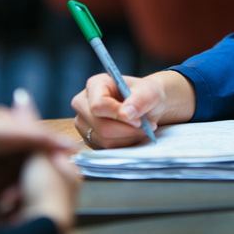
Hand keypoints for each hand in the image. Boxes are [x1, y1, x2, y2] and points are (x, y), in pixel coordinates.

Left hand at [0, 91, 76, 222]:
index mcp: (25, 140)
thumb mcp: (16, 132)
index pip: (45, 163)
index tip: (50, 199)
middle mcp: (13, 155)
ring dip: (11, 209)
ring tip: (11, 221)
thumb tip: (72, 148)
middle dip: (27, 200)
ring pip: (10, 195)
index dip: (47, 182)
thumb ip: (44, 139)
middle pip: (28, 183)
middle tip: (26, 213)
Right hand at [70, 70, 193, 148]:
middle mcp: (83, 103)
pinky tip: (132, 135)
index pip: (98, 105)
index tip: (138, 120)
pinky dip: (123, 144)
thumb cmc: (145, 94)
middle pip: (100, 125)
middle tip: (145, 126)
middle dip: (127, 130)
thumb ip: (139, 101)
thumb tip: (125, 114)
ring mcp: (84, 123)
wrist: (146, 106)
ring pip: (104, 139)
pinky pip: (106, 148)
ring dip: (127, 138)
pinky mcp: (89, 138)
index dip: (117, 114)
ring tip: (142, 129)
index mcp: (94, 85)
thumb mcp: (149, 92)